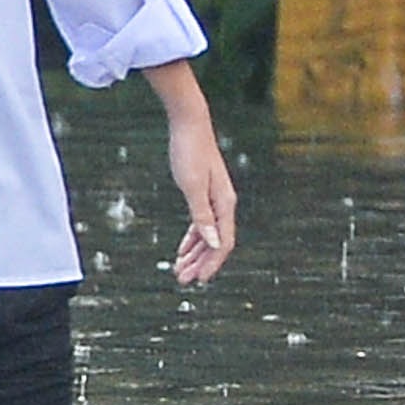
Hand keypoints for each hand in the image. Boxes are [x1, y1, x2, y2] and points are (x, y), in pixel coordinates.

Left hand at [164, 102, 239, 287]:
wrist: (188, 124)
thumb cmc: (189, 152)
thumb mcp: (192, 186)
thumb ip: (202, 215)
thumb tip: (213, 244)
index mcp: (224, 204)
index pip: (223, 243)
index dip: (212, 263)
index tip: (199, 280)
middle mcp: (224, 204)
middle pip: (216, 243)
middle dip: (200, 263)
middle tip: (183, 280)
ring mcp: (215, 199)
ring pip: (208, 235)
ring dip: (195, 254)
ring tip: (180, 270)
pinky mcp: (204, 193)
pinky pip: (202, 224)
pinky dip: (192, 239)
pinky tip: (182, 250)